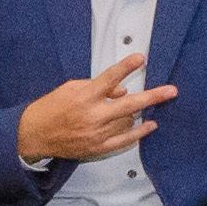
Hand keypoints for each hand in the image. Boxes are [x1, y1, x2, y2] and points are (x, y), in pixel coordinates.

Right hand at [12, 60, 175, 166]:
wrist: (34, 135)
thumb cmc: (51, 108)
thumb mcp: (71, 88)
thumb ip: (98, 87)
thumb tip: (122, 90)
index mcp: (85, 97)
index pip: (110, 78)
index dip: (126, 67)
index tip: (140, 58)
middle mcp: (93, 116)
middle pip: (130, 104)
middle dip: (153, 96)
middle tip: (171, 91)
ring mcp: (97, 134)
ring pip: (128, 121)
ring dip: (137, 112)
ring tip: (140, 107)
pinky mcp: (98, 147)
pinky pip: (124, 140)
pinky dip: (139, 132)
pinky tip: (149, 125)